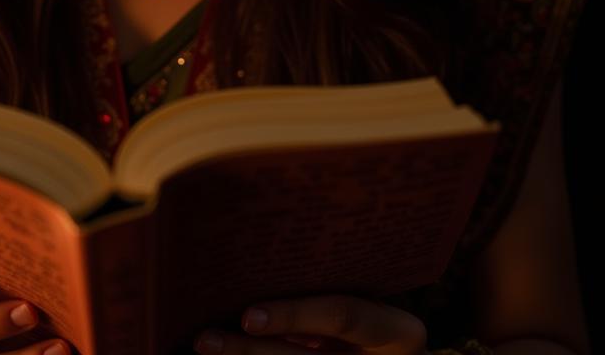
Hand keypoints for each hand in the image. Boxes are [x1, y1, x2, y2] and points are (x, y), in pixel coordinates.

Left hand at [193, 294, 427, 353]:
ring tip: (205, 344)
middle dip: (251, 350)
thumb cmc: (378, 309)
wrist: (392, 352)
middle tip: (205, 339)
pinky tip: (226, 354)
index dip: (294, 316)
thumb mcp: (371, 297)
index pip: (342, 316)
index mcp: (400, 332)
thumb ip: (330, 285)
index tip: (247, 315)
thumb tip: (258, 258)